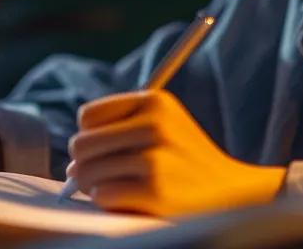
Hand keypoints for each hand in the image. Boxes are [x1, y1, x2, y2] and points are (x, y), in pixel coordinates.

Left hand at [66, 90, 284, 216]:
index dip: (90, 136)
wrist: (232, 193)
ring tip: (116, 188)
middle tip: (97, 176)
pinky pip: (102, 195)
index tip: (104, 150)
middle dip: (83, 165)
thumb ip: (119, 130)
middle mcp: (155, 125)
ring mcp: (156, 159)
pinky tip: (129, 199)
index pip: (88, 117)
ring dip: (94, 186)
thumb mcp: (164, 125)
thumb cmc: (186, 161)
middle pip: (81, 145)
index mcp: (155, 102)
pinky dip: (108, 201)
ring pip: (87, 173)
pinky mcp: (156, 192)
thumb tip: (70, 165)